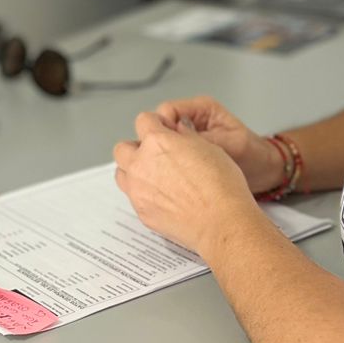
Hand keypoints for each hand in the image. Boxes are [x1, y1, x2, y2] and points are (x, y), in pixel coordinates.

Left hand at [113, 112, 261, 257]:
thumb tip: (179, 131)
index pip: (143, 120)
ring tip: (156, 177)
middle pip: (123, 148)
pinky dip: (144, 195)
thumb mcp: (209, 146)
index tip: (163, 130)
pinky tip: (165, 198)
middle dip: (136, 149)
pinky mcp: (141, 212)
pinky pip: (134, 198)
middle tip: (156, 155)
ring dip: (134, 172)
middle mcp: (141, 164)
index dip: (155, 123)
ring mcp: (138, 190)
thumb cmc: (221, 186)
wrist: (221, 221)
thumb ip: (186, 136)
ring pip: (122, 174)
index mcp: (157, 142)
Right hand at [153, 96, 284, 194]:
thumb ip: (205, 139)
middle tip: (172, 161)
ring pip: (159, 144)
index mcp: (202, 109)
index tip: (168, 145)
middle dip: (160, 144)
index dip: (163, 127)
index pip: (167, 110)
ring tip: (178, 171)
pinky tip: (179, 177)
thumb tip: (178, 139)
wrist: (262, 172)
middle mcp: (190, 120)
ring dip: (164, 158)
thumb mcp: (232, 144)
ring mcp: (185, 137)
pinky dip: (168, 167)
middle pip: (158, 127)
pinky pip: (166, 157)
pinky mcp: (185, 153)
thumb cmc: (253, 155)